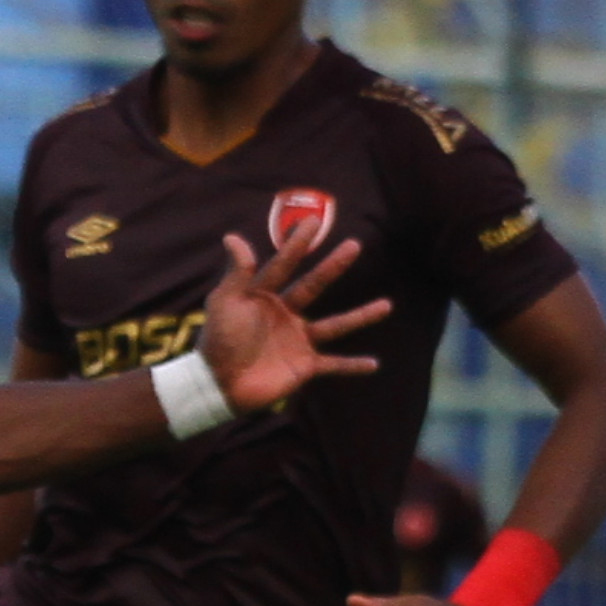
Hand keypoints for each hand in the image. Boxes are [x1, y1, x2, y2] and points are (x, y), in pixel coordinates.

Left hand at [193, 220, 388, 412]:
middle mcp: (284, 316)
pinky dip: (352, 366)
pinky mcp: (304, 366)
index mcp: (263, 298)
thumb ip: (236, 273)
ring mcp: (297, 341)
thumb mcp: (225, 303)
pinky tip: (375, 364)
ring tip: (387, 305)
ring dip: (360, 316)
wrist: (218, 384)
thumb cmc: (218, 341)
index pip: (284, 265)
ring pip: (335, 325)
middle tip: (355, 245)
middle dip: (333, 267)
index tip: (313, 221)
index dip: (297, 244)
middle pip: (314, 286)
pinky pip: (334, 365)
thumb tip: (232, 236)